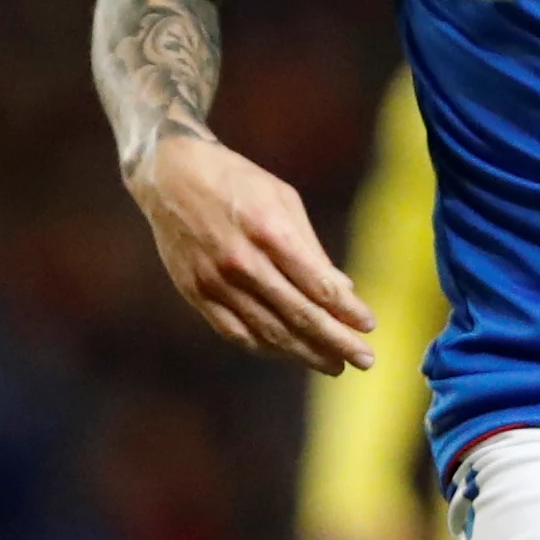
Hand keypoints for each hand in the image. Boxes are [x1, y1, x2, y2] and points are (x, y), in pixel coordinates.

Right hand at [123, 135, 375, 372]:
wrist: (170, 175)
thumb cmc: (236, 181)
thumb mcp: (282, 198)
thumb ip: (310, 247)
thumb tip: (342, 288)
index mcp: (269, 231)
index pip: (317, 284)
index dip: (347, 310)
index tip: (369, 325)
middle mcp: (242, 262)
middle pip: (298, 314)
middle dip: (336, 341)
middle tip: (363, 359)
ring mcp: (216, 282)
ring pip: (268, 331)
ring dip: (305, 353)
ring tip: (333, 364)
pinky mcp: (196, 293)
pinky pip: (235, 332)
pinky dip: (265, 347)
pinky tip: (288, 353)